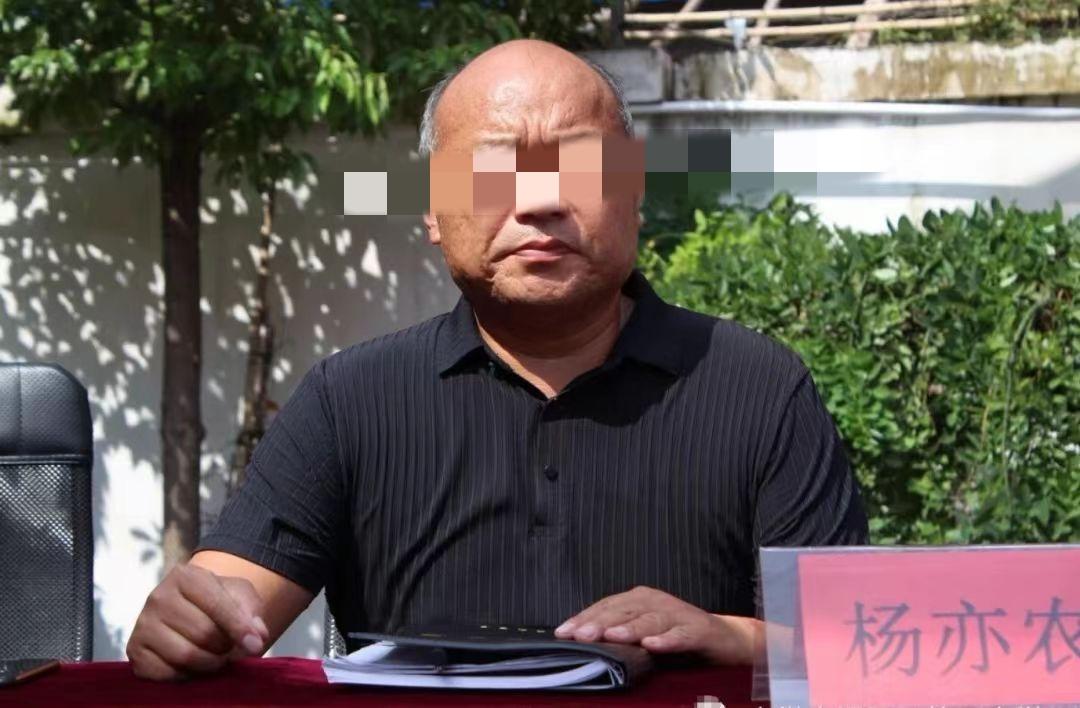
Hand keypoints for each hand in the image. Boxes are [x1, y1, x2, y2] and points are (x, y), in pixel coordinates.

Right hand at [127, 563, 270, 680]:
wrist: (192, 612)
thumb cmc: (219, 602)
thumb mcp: (240, 596)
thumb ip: (252, 612)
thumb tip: (256, 636)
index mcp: (185, 576)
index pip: (217, 605)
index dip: (240, 628)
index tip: (256, 645)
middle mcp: (158, 597)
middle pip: (203, 634)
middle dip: (225, 646)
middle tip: (230, 647)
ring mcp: (142, 624)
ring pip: (185, 656)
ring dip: (210, 663)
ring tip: (217, 656)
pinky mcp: (135, 652)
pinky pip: (166, 673)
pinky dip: (187, 675)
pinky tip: (193, 665)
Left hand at [553, 585, 762, 664]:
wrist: (725, 640)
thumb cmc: (677, 638)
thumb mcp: (643, 638)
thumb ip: (618, 640)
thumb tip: (582, 649)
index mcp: (638, 601)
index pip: (605, 607)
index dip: (584, 619)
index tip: (563, 633)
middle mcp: (655, 602)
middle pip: (623, 611)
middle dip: (599, 623)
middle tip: (579, 635)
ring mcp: (678, 614)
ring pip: (649, 619)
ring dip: (629, 628)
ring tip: (610, 637)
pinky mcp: (699, 630)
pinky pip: (681, 635)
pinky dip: (667, 640)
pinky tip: (653, 645)